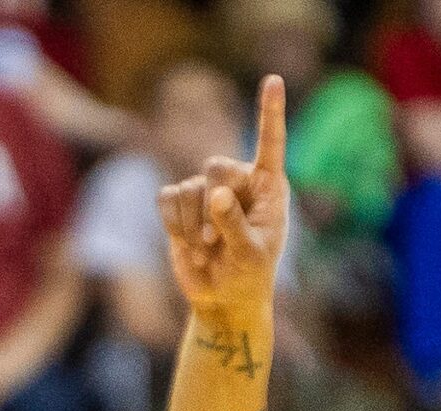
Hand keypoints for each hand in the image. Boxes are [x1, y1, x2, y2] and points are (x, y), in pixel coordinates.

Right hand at [160, 75, 288, 319]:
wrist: (222, 300)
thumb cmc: (248, 277)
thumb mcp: (250, 255)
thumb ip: (235, 224)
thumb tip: (216, 194)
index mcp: (268, 186)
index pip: (270, 142)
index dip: (270, 111)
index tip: (274, 79)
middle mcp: (238, 181)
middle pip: (216, 165)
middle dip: (212, 204)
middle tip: (215, 242)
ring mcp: (206, 190)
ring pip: (188, 188)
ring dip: (193, 227)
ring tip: (205, 251)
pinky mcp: (180, 204)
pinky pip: (166, 198)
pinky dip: (174, 224)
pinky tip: (186, 243)